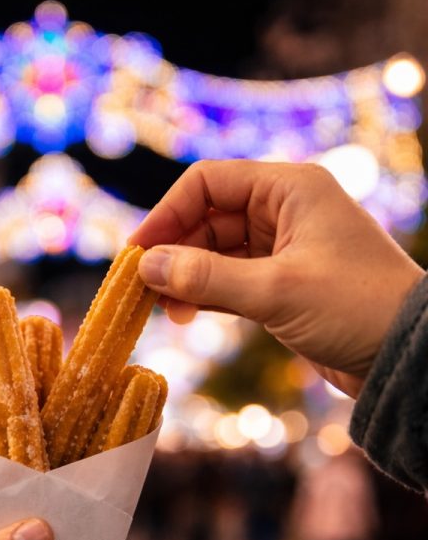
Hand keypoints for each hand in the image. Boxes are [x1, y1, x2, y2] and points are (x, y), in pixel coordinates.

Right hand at [129, 160, 423, 396]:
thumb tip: (145, 268)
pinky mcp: (279, 283)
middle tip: (144, 290)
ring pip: (213, 252)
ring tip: (163, 309)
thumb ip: (205, 278)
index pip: (208, 183)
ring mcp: (280, 248)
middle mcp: (282, 211)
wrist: (407, 356)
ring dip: (184, 276)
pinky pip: (227, 279)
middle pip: (206, 218)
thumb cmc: (355, 308)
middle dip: (173, 252)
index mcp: (288, 189)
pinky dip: (202, 293)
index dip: (166, 214)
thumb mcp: (275, 291)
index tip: (137, 253)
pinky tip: (183, 313)